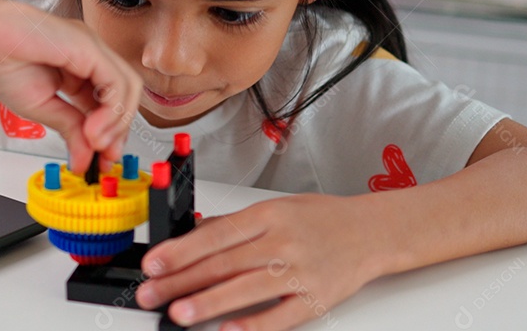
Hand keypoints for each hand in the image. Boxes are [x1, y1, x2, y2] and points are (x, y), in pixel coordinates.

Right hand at [0, 0, 141, 173]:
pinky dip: (111, 111)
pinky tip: (93, 129)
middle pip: (125, 96)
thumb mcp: (41, 108)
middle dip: (118, 132)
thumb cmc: (0, 60)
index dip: (111, 134)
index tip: (102, 160)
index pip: (110, 103)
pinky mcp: (89, 47)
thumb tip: (84, 158)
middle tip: (104, 157)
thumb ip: (69, 129)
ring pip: (128, 88)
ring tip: (96, 143)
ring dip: (117, 123)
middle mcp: (90, 57)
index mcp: (79, 70)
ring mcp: (92, 48)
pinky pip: (117, 82)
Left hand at [136, 193, 387, 329]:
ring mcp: (299, 271)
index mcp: (267, 215)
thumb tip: (193, 237)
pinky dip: (253, 325)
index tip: (153, 264)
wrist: (374, 231)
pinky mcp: (316, 298)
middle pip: (223, 263)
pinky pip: (280, 316)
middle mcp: (281, 241)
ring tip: (179, 313)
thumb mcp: (275, 208)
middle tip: (151, 293)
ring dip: (208, 302)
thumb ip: (235, 225)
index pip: (214, 235)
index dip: (180, 251)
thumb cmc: (321, 219)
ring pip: (246, 288)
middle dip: (181, 280)